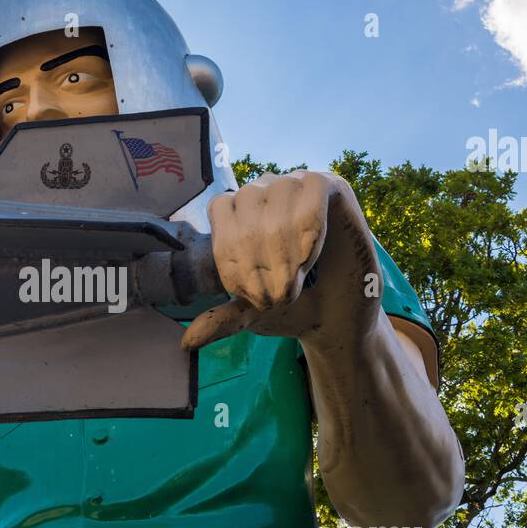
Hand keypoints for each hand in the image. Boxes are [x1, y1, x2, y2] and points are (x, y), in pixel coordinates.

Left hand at [180, 171, 381, 349]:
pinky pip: (314, 188)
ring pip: (279, 190)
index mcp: (240, 214)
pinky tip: (313, 253)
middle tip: (277, 292)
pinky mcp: (333, 186)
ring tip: (298, 275)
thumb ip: (222, 320)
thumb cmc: (293, 308)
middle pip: (248, 199)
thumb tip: (187, 342)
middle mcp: (266, 192)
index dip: (231, 246)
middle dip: (260, 253)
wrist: (339, 316)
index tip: (249, 289)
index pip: (221, 206)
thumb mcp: (252, 315)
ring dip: (286, 241)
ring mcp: (298, 185)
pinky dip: (311, 222)